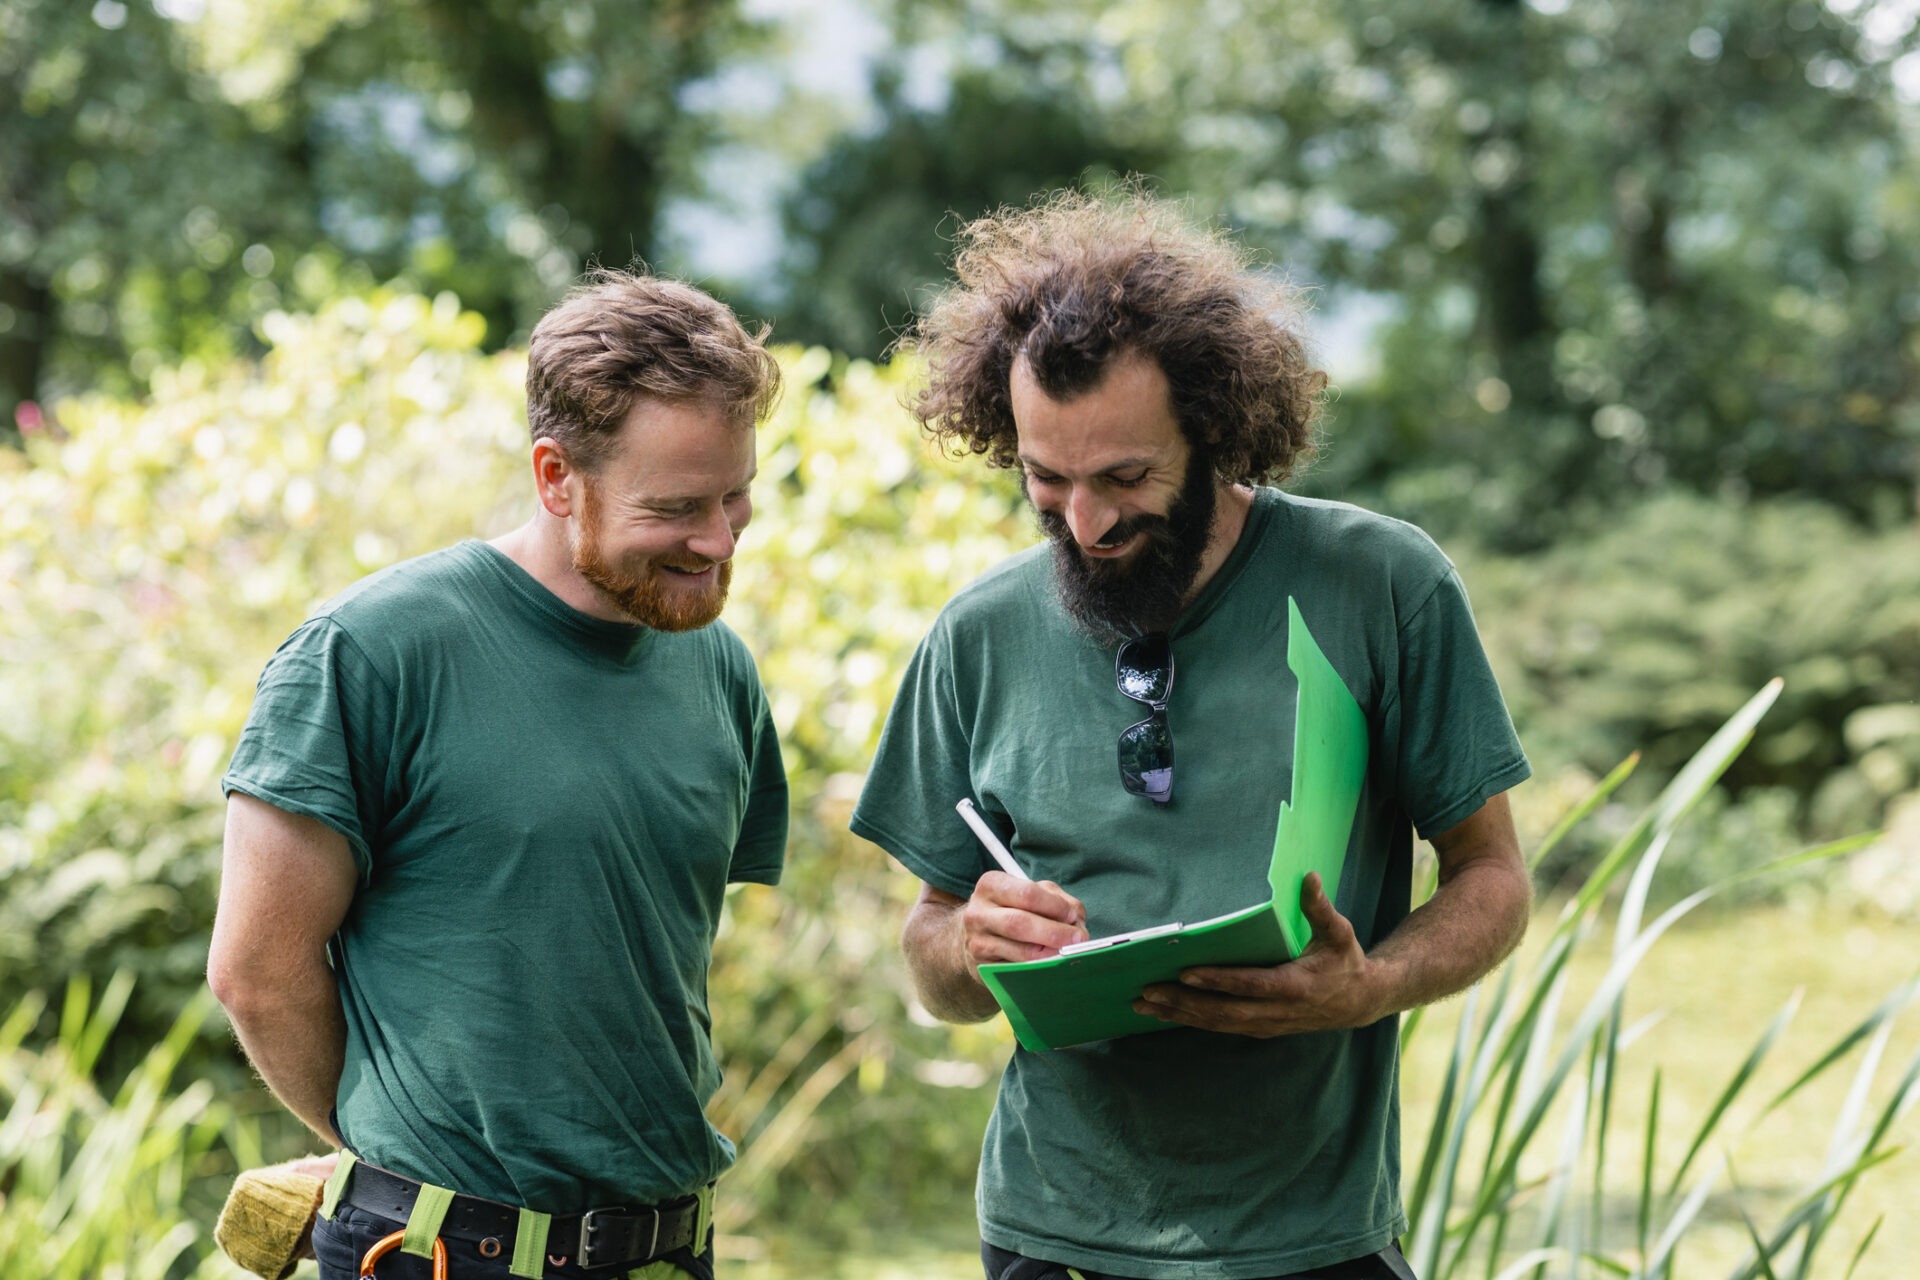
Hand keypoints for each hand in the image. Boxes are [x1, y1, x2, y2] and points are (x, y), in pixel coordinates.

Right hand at [960, 872, 1088, 972]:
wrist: (979, 934)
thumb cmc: (1014, 908)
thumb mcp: (1033, 894)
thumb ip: (1058, 901)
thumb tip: (1076, 923)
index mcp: (991, 885)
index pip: (1027, 893)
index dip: (1054, 906)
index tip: (1072, 916)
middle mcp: (978, 912)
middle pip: (1019, 923)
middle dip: (1054, 932)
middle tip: (1078, 939)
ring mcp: (977, 942)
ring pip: (1020, 951)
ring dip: (1051, 954)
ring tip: (1067, 953)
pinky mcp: (982, 967)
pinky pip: (1017, 971)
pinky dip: (1039, 969)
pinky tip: (1051, 966)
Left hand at [1132, 873, 1387, 1036]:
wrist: (1360, 1003)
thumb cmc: (1346, 961)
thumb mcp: (1339, 933)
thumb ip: (1320, 907)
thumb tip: (1309, 877)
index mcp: (1296, 986)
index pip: (1252, 985)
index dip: (1220, 981)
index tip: (1186, 972)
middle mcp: (1278, 1011)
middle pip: (1224, 1012)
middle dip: (1184, 1003)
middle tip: (1147, 991)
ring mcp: (1267, 1024)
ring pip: (1217, 1024)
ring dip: (1179, 1015)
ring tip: (1143, 1005)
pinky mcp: (1259, 1029)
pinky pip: (1220, 1027)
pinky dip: (1190, 1021)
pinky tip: (1164, 1014)